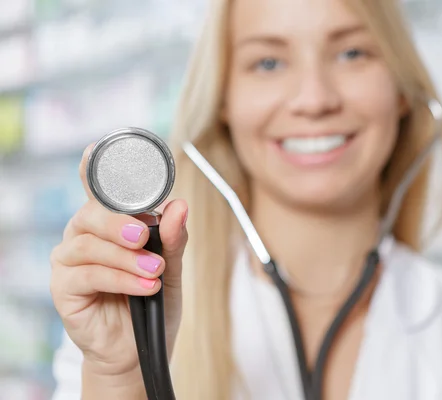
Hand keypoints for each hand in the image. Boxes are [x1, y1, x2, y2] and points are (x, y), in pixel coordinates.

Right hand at [50, 143, 187, 380]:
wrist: (142, 347)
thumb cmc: (153, 301)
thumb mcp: (171, 267)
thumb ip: (173, 238)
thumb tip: (179, 206)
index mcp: (110, 222)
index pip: (99, 189)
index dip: (94, 167)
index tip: (95, 150)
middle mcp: (85, 235)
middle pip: (91, 213)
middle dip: (120, 223)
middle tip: (145, 238)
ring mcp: (71, 261)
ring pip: (90, 245)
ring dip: (126, 258)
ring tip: (155, 273)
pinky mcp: (64, 288)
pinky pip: (88, 275)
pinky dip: (119, 279)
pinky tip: (144, 288)